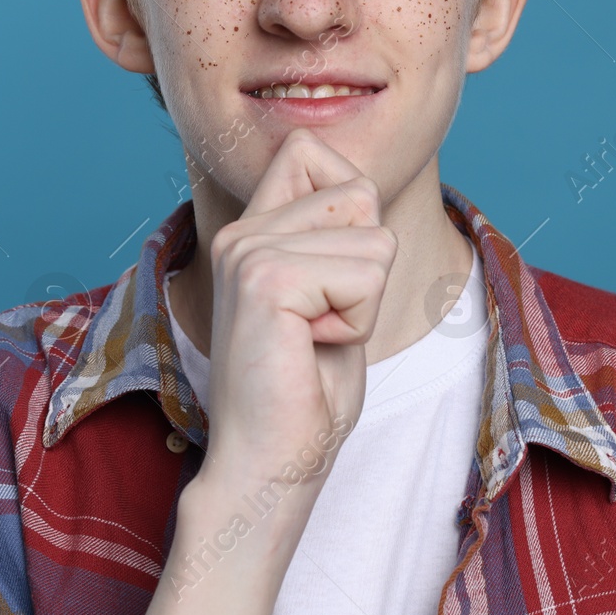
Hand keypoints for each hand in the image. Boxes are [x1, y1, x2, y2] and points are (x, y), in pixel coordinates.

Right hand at [198, 126, 397, 493]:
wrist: (270, 464)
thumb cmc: (306, 393)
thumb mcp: (333, 296)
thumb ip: (339, 238)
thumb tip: (363, 187)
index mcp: (252, 230)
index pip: (308, 150)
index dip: (350, 203)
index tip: (330, 277)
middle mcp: (242, 230)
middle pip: (360, 194)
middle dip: (368, 269)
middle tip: (322, 324)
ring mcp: (248, 249)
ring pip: (374, 240)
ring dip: (365, 303)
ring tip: (315, 340)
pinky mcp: (266, 277)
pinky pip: (367, 274)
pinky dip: (359, 321)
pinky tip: (312, 348)